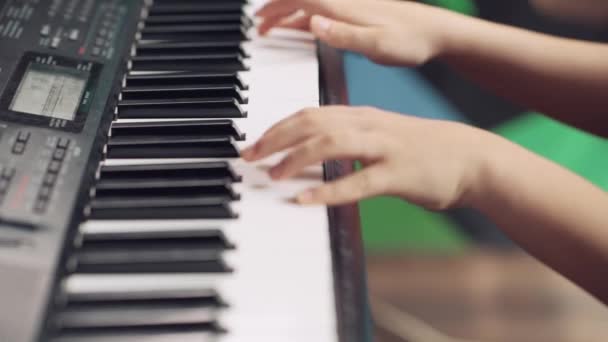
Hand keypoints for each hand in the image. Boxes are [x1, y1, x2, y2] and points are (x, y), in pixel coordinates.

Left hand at [242, 106, 501, 208]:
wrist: (471, 158)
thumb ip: (349, 141)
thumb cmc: (422, 150)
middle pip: (311, 123)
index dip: (278, 127)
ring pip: (329, 145)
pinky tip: (304, 199)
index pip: (310, 113)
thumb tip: (313, 153)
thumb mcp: (381, 137)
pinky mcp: (396, 175)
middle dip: (275, 139)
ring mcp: (383, 148)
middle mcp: (368, 126)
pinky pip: (356, 182)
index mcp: (362, 116)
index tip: (255, 143)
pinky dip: (326, 190)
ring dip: (295, 159)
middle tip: (250, 157)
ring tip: (272, 175)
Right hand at [255, 0, 457, 65]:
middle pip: (300, 0)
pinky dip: (307, 20)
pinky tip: (304, 29)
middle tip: (258, 25)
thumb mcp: (377, 45)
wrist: (437, 33)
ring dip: (288, 14)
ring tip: (271, 27)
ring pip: (310, 6)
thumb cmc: (411, 40)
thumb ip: (344, 35)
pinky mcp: (357, 14)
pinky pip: (324, 14)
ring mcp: (350, 7)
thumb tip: (314, 24)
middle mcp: (344, 3)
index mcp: (343, 7)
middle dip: (275, 9)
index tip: (259, 19)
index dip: (275, 6)